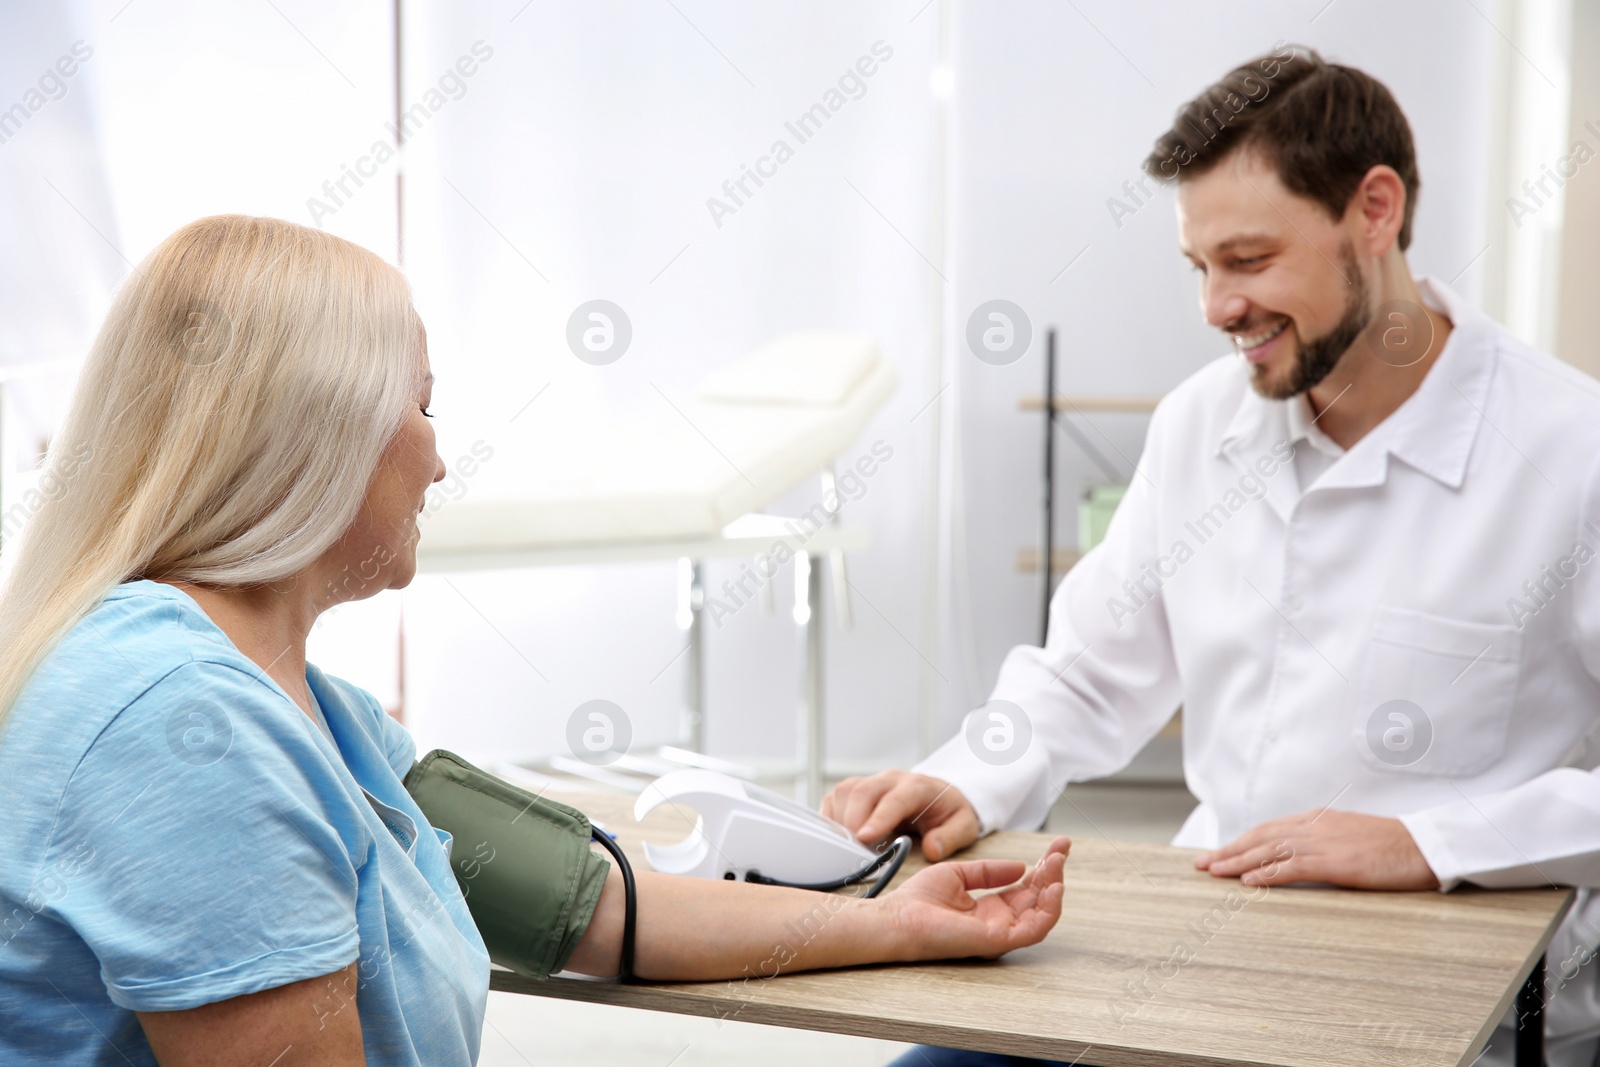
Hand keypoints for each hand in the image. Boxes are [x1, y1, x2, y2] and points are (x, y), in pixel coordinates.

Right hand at [822, 770, 979, 860]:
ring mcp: (871, 782)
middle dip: (852, 822)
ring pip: (844, 792)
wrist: (940, 796)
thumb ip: (951, 837)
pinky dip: (831, 819)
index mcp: (917, 786)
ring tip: (847, 849)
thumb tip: (932, 850)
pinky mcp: (856, 790)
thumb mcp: (963, 826)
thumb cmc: (948, 812)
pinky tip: (839, 839)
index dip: (877, 818)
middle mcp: (890, 780)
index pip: (894, 800)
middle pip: (862, 792)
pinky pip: (835, 798)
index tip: (864, 838)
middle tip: (852, 853)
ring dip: (840, 821)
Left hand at [887, 837, 1070, 960]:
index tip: (1057, 846)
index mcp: (990, 908)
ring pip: (1041, 914)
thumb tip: (1021, 866)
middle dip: (1054, 872)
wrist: (898, 918)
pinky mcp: (996, 940)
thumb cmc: (918, 900)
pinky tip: (1053, 887)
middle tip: (1062, 848)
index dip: (1043, 866)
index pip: (1026, 887)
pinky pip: (1033, 930)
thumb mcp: (959, 873)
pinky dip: (1048, 910)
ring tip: (1058, 863)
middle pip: (1037, 898)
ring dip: (1054, 887)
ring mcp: (1000, 933)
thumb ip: (990, 870)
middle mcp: (999, 921)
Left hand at [1195, 809, 1439, 889]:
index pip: (1268, 829)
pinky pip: (1294, 867)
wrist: (1424, 846)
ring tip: (1214, 872)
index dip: (1240, 841)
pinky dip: (1268, 874)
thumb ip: (1322, 840)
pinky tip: (1249, 882)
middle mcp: (1314, 827)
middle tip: (1202, 864)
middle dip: (1228, 850)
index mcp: (1316, 820)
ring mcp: (1323, 843)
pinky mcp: (1336, 862)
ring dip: (1238, 862)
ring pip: (1270, 850)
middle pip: (1260, 837)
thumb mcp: (1349, 836)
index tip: (1219, 852)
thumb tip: (1298, 854)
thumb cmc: (1391, 845)